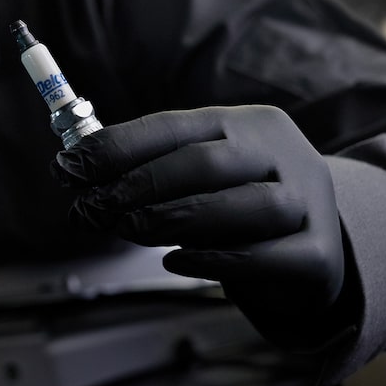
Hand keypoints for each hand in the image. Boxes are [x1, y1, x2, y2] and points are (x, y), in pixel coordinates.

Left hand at [53, 105, 347, 347]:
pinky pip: (266, 256)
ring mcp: (308, 201)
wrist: (316, 247)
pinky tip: (177, 261)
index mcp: (247, 123)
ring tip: (129, 231)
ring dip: (174, 219)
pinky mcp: (318, 253)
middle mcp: (283, 153)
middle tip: (90, 209)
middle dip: (138, 185)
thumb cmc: (238, 204)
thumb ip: (152, 170)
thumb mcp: (203, 174)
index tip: (68, 167)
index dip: (116, 147)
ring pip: (244, 206)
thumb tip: (78, 173)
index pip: (175, 126)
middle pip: (207, 162)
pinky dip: (216, 260)